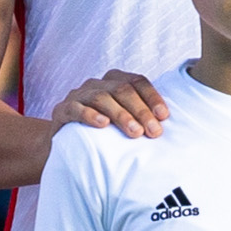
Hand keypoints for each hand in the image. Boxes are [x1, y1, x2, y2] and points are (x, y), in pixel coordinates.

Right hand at [47, 69, 173, 138]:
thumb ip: (142, 118)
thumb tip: (168, 125)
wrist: (64, 149)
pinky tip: (103, 124)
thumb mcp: (123, 123)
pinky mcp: (62, 110)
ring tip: (134, 132)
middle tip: (153, 131)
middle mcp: (96, 85)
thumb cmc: (101, 136)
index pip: (137, 82)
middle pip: (122, 90)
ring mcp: (78, 96)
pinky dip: (90, 115)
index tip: (164, 116)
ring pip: (101, 97)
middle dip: (140, 110)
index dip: (152, 97)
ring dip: (121, 114)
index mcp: (113, 82)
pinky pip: (76, 108)